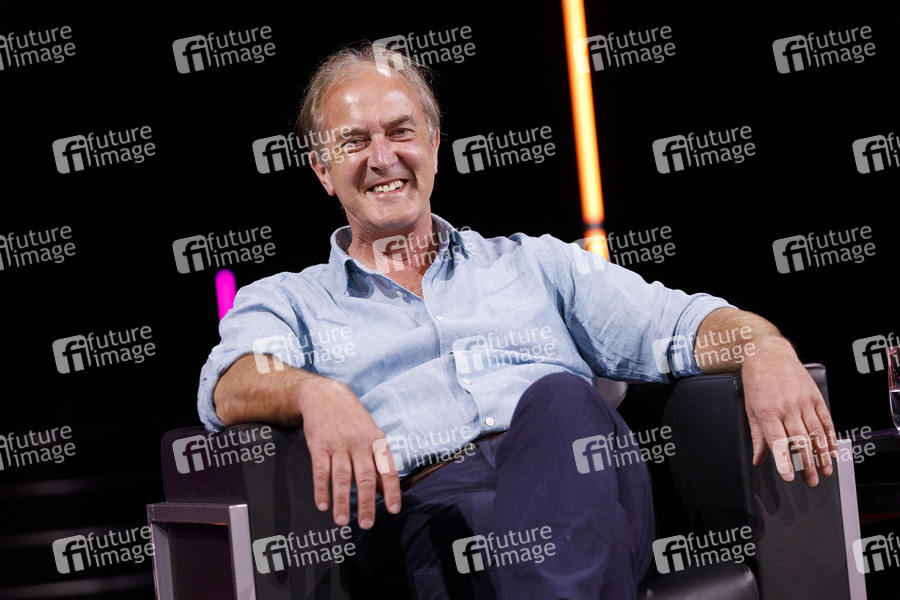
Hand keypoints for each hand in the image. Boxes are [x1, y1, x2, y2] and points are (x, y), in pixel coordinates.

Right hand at [295, 376, 401, 527]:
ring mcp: (338, 444)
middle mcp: (359, 443)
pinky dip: (321, 489)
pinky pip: (321, 471)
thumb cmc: (351, 419)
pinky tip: (323, 505)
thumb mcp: (371, 435)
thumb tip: (383, 492)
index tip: (393, 510)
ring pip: (342, 477)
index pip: (388, 469)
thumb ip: (377, 464)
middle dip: (365, 503)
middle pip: (365, 477)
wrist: (324, 396)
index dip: (391, 491)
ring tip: (342, 521)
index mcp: (376, 441)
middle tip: (366, 524)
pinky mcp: (319, 445)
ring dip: (342, 501)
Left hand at [741, 338, 837, 486]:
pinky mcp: (815, 396)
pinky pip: (826, 420)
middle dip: (807, 464)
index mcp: (767, 412)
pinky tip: (832, 450)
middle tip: (811, 481)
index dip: (783, 460)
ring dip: (822, 455)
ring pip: (816, 433)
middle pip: (799, 441)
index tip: (788, 476)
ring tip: (825, 471)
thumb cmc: (757, 380)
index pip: (776, 441)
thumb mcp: (750, 408)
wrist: (768, 353)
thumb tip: (759, 459)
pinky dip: (830, 437)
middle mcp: (787, 408)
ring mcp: (803, 402)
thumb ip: (757, 435)